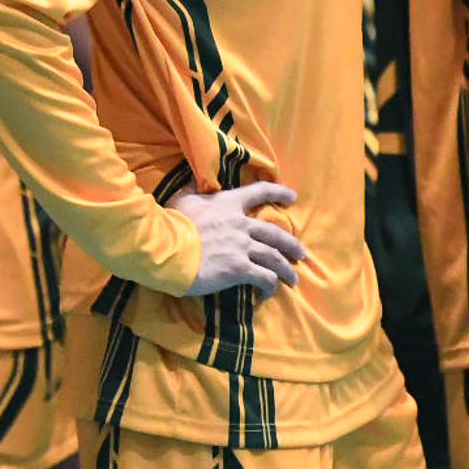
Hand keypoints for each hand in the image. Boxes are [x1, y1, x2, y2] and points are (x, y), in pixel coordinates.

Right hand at [176, 182, 308, 297]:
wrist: (167, 249)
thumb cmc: (172, 223)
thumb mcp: (183, 198)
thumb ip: (194, 187)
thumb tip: (195, 175)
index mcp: (229, 204)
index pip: (260, 192)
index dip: (278, 192)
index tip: (292, 197)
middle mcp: (241, 224)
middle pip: (275, 233)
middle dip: (291, 244)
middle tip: (301, 253)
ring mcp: (242, 247)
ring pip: (274, 258)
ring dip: (286, 270)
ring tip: (293, 279)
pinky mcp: (239, 269)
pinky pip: (263, 277)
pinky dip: (269, 285)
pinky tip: (268, 292)